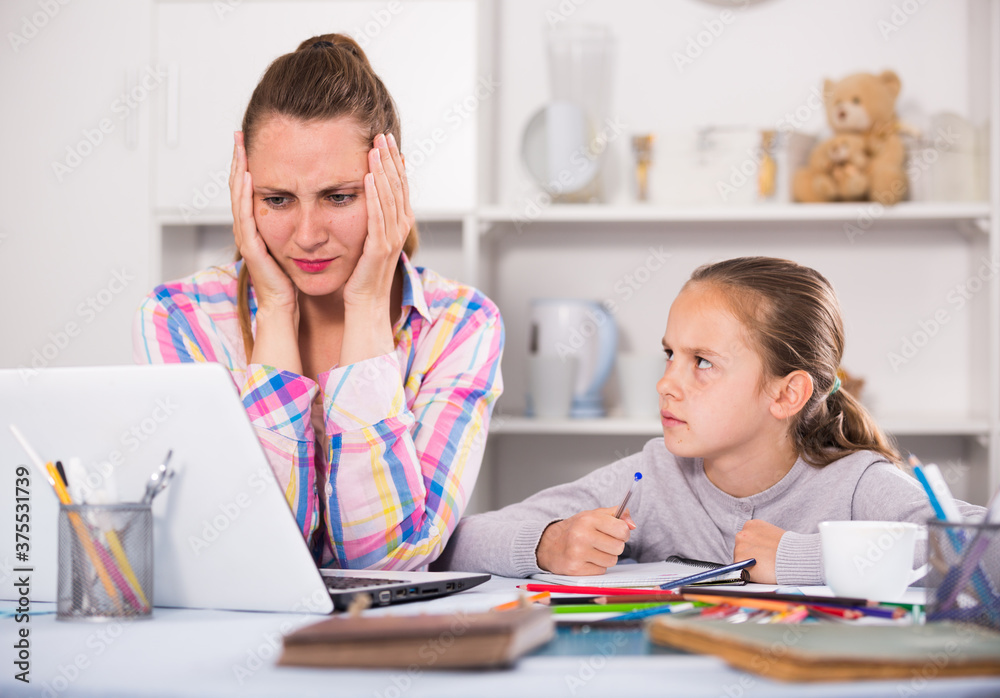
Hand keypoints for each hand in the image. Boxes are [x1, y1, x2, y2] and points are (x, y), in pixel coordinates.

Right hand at [230, 131, 297, 316]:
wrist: (285, 307)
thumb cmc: (291, 280)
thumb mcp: (295, 245)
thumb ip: (298, 224)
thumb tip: (317, 201)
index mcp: (259, 226)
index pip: (251, 189)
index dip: (250, 165)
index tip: (254, 140)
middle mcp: (248, 229)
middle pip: (240, 187)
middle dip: (240, 159)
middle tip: (240, 133)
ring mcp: (247, 238)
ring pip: (239, 197)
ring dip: (238, 170)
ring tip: (240, 146)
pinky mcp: (252, 248)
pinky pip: (245, 216)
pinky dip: (245, 195)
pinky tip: (248, 176)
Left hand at [344, 132, 414, 309]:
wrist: (365, 303)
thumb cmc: (363, 273)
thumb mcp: (370, 238)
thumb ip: (373, 216)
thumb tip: (368, 192)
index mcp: (399, 223)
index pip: (399, 185)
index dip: (393, 161)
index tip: (384, 138)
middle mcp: (400, 228)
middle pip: (397, 185)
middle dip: (389, 158)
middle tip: (381, 134)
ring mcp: (391, 238)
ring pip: (389, 196)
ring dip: (383, 170)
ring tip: (375, 147)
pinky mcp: (379, 247)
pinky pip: (377, 215)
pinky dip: (374, 194)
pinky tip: (368, 176)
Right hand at [535, 507, 635, 575]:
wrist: (549, 545)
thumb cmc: (575, 529)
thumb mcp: (593, 515)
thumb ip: (616, 514)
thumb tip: (632, 525)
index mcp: (588, 519)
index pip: (622, 529)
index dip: (623, 533)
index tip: (617, 533)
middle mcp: (582, 535)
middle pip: (619, 547)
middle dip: (614, 546)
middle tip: (603, 543)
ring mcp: (578, 553)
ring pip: (611, 561)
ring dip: (606, 557)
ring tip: (593, 551)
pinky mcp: (576, 569)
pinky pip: (601, 571)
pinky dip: (596, 567)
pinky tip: (586, 560)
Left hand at [734, 519, 784, 583]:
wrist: (795, 556)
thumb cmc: (789, 548)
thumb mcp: (774, 535)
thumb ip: (762, 539)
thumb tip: (758, 549)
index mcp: (751, 525)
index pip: (746, 539)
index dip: (754, 549)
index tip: (761, 554)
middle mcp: (742, 533)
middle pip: (741, 548)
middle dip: (749, 556)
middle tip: (763, 562)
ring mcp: (739, 546)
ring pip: (740, 559)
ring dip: (749, 565)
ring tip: (764, 566)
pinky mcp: (739, 560)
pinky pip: (740, 570)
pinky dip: (749, 573)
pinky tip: (761, 572)